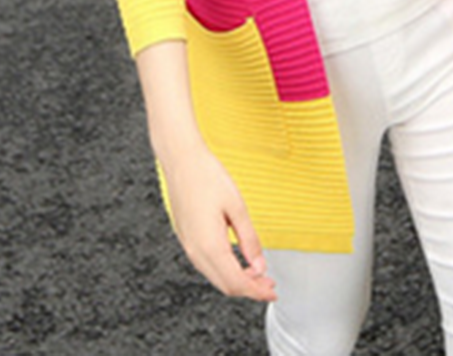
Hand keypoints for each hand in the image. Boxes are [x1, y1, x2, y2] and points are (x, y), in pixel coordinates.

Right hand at [161, 143, 276, 302]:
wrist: (181, 160)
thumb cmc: (207, 176)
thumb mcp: (237, 206)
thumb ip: (249, 239)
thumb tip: (259, 265)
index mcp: (209, 245)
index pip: (236, 282)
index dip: (256, 291)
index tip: (272, 292)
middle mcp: (196, 251)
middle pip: (225, 285)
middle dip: (249, 289)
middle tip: (268, 284)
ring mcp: (188, 245)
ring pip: (215, 276)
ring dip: (236, 280)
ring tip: (256, 274)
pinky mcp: (187, 238)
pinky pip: (207, 264)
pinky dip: (224, 269)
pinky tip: (237, 261)